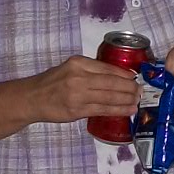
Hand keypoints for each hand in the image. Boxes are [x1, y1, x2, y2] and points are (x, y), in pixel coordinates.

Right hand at [26, 55, 142, 124]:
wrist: (32, 98)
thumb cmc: (53, 82)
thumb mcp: (71, 68)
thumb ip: (91, 70)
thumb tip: (119, 76)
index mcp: (79, 63)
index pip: (108, 68)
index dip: (125, 74)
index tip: (136, 78)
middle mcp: (79, 77)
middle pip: (112, 83)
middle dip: (130, 88)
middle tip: (141, 91)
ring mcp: (78, 95)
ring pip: (110, 97)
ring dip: (127, 100)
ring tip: (138, 101)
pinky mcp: (77, 110)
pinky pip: (103, 110)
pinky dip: (118, 110)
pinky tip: (128, 110)